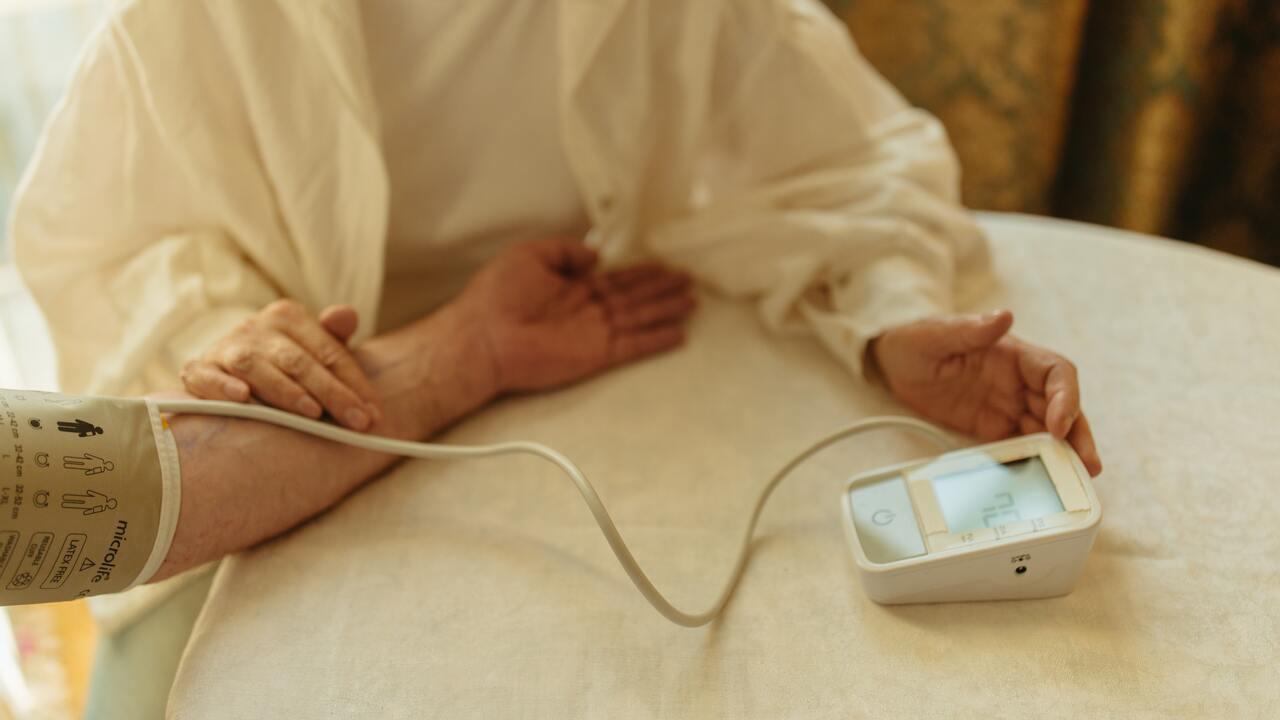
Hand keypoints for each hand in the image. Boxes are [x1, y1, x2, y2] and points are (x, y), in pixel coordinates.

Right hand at [180, 300, 381, 430]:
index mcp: (288, 317)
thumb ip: (333, 337)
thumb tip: (347, 315)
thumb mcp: (311, 348)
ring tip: (312, 413)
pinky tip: (242, 398)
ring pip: (257, 368)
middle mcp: (256, 327)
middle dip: (333, 394)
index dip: (354, 383)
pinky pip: (208, 376)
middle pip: (299, 362)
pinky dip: (223, 386)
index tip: (374, 413)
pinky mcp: (198, 369)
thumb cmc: (280, 363)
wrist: (221, 368)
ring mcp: (225, 347)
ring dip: (285, 391)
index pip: (329, 352)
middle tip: (357, 422)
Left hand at [455, 237, 695, 392]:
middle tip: (687, 281)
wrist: (483, 336)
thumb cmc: (496, 295)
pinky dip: (656, 341)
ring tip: (692, 303)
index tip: (662, 265)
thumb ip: (564, 251)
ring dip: (665, 310)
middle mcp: (586, 310)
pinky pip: (633, 346)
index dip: (640, 272)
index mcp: (571, 287)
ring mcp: (593, 333)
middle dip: (660, 289)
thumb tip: (595, 256)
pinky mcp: (595, 355)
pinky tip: (678, 335)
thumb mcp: (529, 254)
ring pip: (639, 318)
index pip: (614, 279)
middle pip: (633, 297)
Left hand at [870, 310, 1101, 474]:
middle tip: (1088, 465)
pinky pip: (1019, 446)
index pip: (1056, 373)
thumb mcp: (937, 333)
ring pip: (1047, 431)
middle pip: (1062, 408)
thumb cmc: (916, 339)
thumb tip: (1004, 317)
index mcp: (1013, 355)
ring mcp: (1007, 406)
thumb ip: (970, 330)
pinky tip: (1041, 482)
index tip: (1060, 424)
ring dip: (1063, 454)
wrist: (892, 362)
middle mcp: (1018, 381)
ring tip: (1075, 481)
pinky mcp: (991, 427)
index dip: (1066, 398)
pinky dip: (1033, 462)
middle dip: (1077, 435)